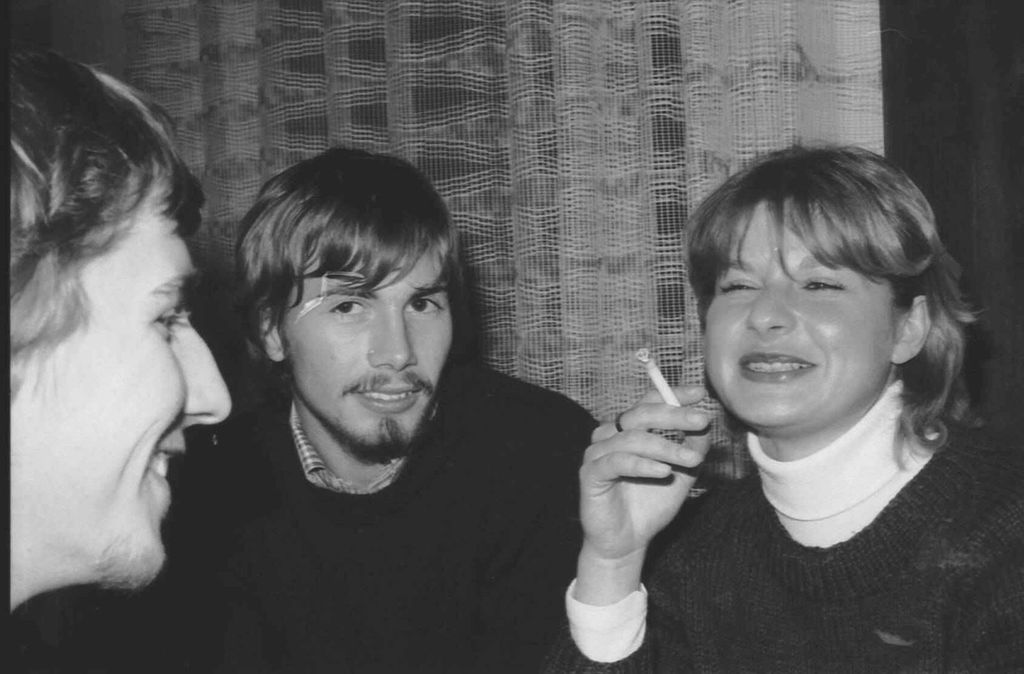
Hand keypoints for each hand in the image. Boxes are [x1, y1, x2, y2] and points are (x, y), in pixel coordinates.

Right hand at [574, 386, 710, 604]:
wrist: (628, 542)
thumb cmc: (650, 505)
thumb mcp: (681, 475)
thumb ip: (691, 449)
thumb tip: (705, 426)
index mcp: (629, 430)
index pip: (649, 402)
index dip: (672, 395)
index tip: (699, 394)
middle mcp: (610, 435)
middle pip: (640, 414)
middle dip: (674, 416)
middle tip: (702, 421)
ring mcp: (597, 453)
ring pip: (632, 438)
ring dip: (666, 447)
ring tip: (692, 460)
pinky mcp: (590, 474)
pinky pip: (617, 462)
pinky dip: (642, 465)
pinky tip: (664, 472)